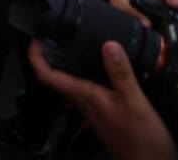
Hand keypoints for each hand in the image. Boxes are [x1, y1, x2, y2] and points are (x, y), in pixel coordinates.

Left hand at [27, 40, 176, 159]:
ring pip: (70, 82)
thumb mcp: (134, 103)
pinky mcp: (104, 112)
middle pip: (56, 76)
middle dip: (48, 55)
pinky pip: (87, 88)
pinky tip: (98, 66)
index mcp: (85, 96)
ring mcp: (92, 108)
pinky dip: (86, 72)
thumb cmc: (142, 141)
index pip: (48, 75)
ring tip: (70, 43)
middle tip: (51, 35)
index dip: (36, 56)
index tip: (35, 38)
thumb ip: (121, 74)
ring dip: (66, 62)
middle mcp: (84, 102)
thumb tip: (108, 44)